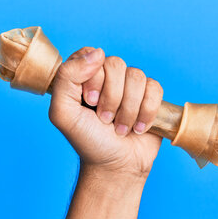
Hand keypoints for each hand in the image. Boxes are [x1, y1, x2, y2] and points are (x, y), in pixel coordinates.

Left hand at [49, 47, 163, 178]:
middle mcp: (106, 78)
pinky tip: (138, 128)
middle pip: (116, 64)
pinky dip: (146, 111)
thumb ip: (66, 78)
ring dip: (128, 109)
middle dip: (111, 97)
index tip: (88, 102)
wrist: (115, 166)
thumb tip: (97, 53)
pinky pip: (155, 88)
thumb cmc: (87, 140)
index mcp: (83, 76)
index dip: (93, 78)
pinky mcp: (150, 97)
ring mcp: (129, 86)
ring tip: (120, 128)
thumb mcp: (63, 113)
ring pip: (137, 76)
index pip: (91, 55)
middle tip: (104, 120)